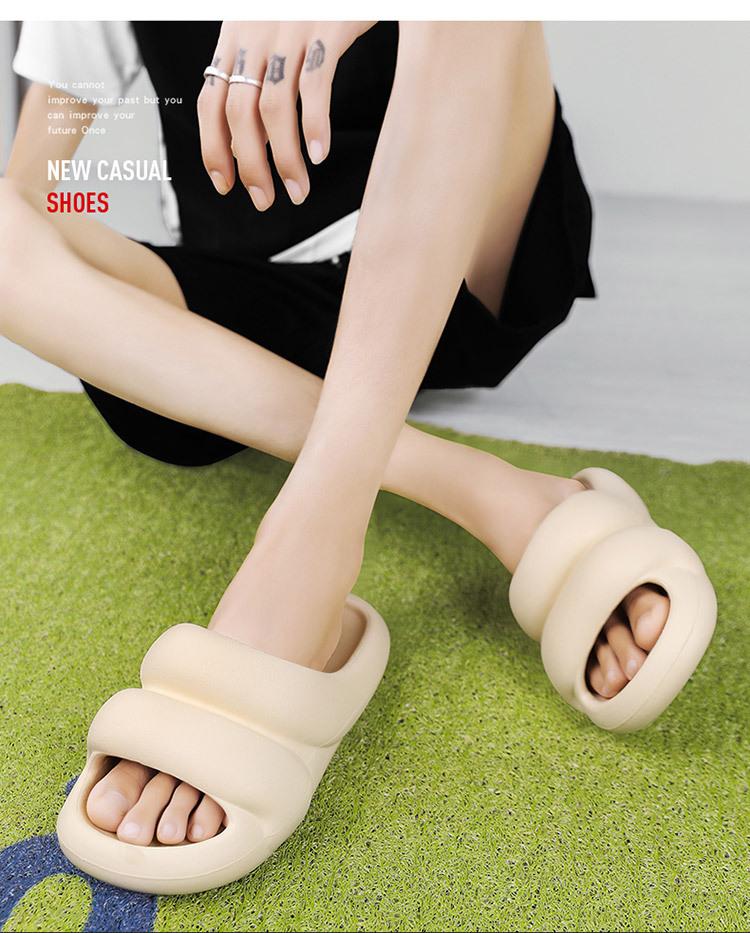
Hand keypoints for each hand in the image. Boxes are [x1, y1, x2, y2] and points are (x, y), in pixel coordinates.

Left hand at [197, 21, 375, 209]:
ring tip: (297, 190)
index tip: (226, 185)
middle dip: (249, 167)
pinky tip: (319, 154)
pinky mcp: (324, 28)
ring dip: (283, 159)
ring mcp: (288, 31)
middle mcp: (254, 36)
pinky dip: (314, 126)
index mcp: (234, 39)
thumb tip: (252, 141)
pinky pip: (313, 87)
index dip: (214, 149)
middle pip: (238, 115)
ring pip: (272, 110)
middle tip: (265, 200)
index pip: (210, 103)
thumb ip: (258, 78)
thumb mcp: (271, 32)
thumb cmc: (311, 5)